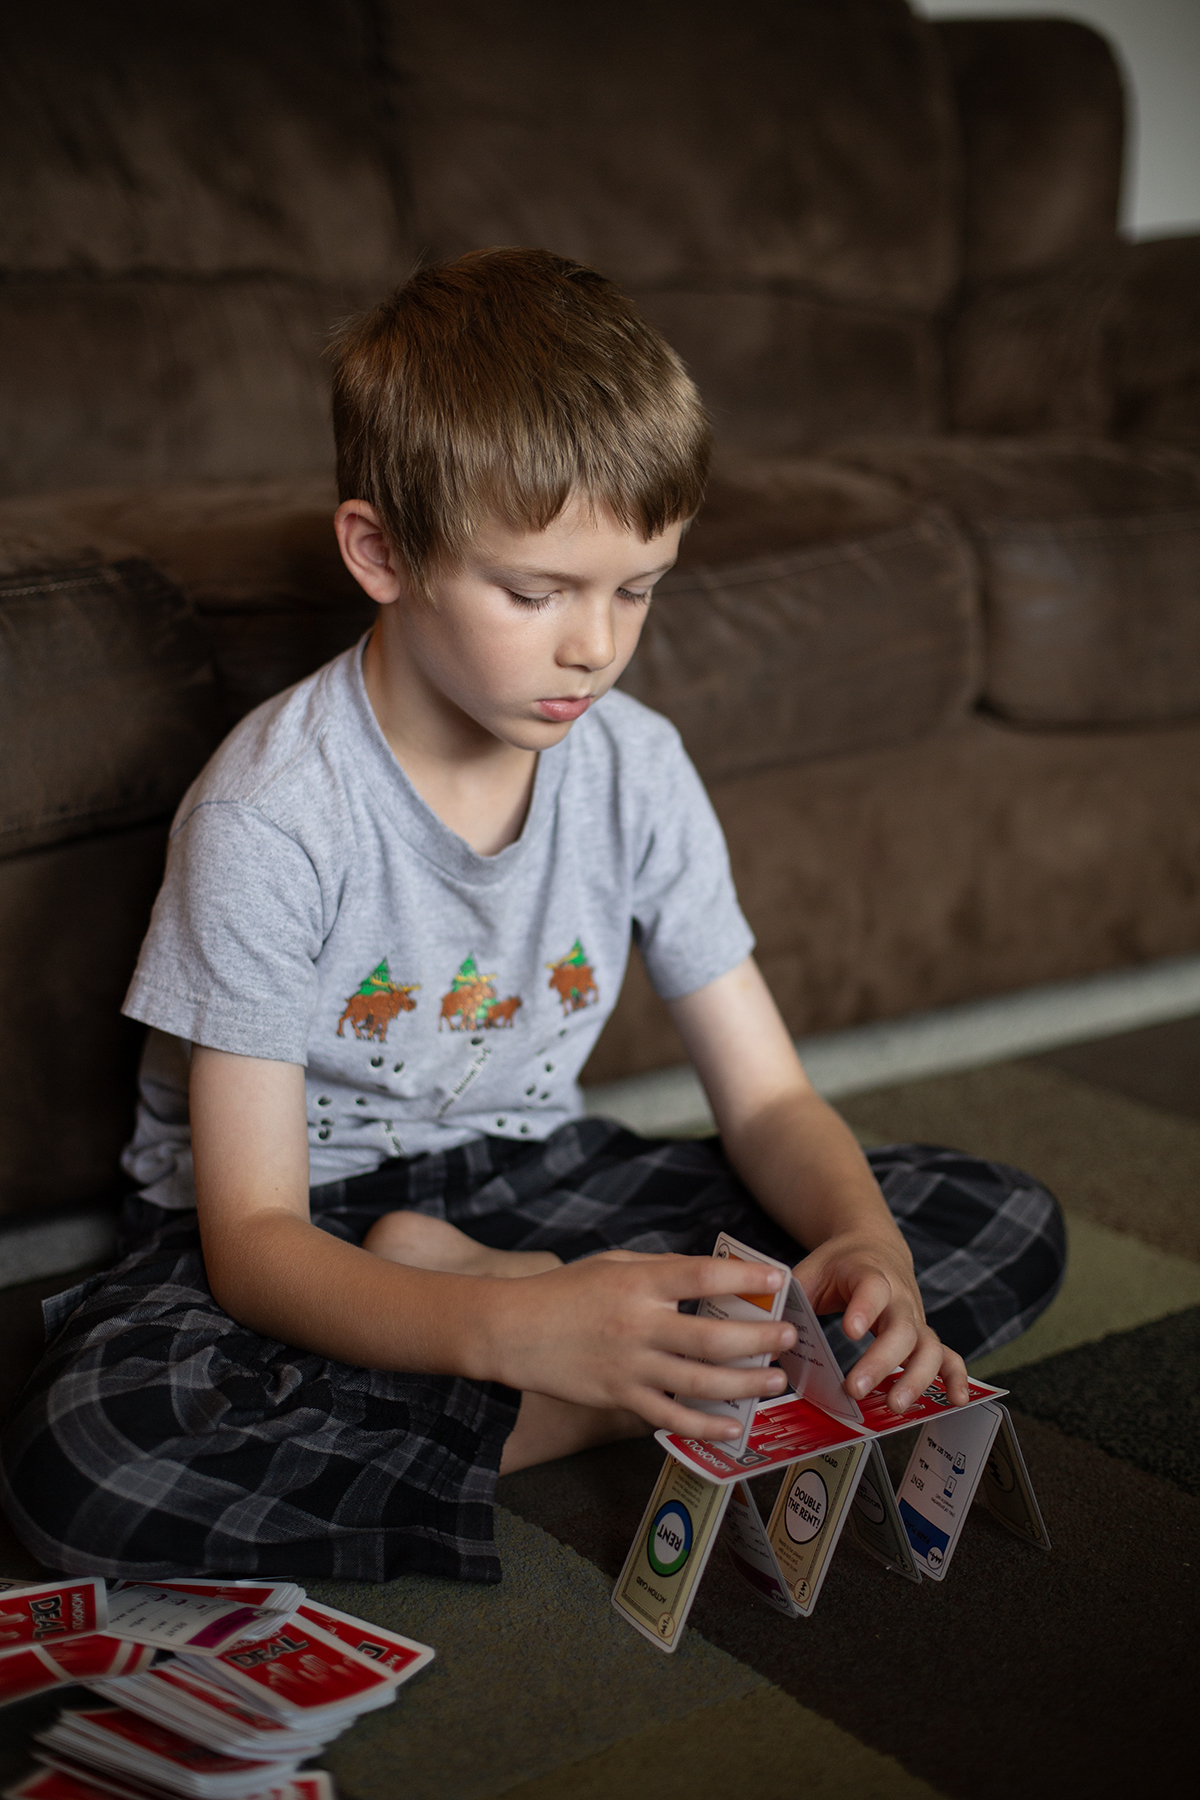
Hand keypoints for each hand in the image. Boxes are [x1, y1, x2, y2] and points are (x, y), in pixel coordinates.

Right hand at [478, 1250, 797, 1439]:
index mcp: (638, 1281)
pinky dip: (705, 1426)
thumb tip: (711, 1275)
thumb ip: (661, 1269)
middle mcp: (638, 1324)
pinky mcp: (619, 1397)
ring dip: (745, 1383)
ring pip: (700, 1381)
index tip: (778, 1280)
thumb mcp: (613, 1262)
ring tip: (773, 1379)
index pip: (702, 1276)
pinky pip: (670, 1417)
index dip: (745, 1278)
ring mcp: (630, 1365)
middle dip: (759, 1338)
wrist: (512, 1330)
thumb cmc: (565, 1291)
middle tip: (788, 1338)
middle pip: (713, 1336)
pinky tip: (733, 1426)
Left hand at [794, 1231, 969, 1412]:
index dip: (864, 1308)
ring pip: (928, 1346)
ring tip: (895, 1405)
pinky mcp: (924, 1335)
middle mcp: (899, 1296)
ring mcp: (916, 1317)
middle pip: (902, 1327)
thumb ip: (790, 1303)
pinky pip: (948, 1355)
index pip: (872, 1287)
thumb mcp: (809, 1272)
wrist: (873, 1245)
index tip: (851, 1331)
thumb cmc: (837, 1265)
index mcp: (869, 1273)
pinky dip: (955, 1377)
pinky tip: (955, 1400)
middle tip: (856, 1388)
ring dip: (917, 1378)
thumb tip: (765, 1344)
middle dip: (881, 1360)